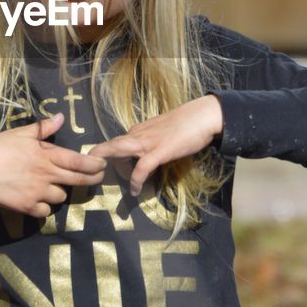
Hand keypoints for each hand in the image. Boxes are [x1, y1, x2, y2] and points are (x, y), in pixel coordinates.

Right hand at [0, 112, 105, 217]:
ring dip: (60, 192)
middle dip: (92, 180)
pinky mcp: (28, 207)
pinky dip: (44, 207)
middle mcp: (47, 175)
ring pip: (61, 197)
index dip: (94, 165)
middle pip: (78, 180)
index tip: (103, 165)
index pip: (79, 161)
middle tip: (97, 178)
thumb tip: (61, 117)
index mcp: (47, 155)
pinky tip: (39, 200)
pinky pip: (46, 211)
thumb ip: (44, 128)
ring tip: (53, 186)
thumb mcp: (21, 134)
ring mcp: (38, 193)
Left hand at [88, 95, 223, 196]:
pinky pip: (141, 168)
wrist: (203, 116)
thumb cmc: (186, 124)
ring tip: (113, 184)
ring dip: (112, 168)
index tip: (118, 172)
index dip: (112, 159)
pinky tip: (135, 190)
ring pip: (118, 151)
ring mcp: (147, 142)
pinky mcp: (159, 151)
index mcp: (138, 130)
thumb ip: (151, 145)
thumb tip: (147, 163)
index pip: (116, 144)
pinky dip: (135, 180)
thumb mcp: (161, 134)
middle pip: (111, 146)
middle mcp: (138, 134)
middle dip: (103, 162)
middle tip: (112, 180)